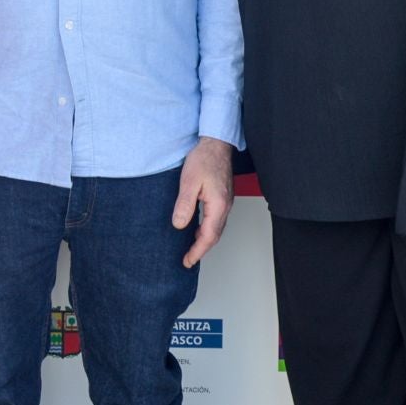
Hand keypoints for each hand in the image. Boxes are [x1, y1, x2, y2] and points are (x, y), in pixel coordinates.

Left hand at [171, 137, 233, 267]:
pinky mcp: (223, 197)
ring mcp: (225, 202)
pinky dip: (207, 229)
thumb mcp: (189, 181)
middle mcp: (225, 206)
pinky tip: (197, 228)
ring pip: (217, 229)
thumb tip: (179, 224)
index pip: (208, 236)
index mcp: (218, 205)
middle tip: (188, 259)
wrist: (216, 144)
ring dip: (205, 241)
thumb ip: (185, 204)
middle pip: (215, 236)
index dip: (197, 251)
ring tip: (191, 248)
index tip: (187, 261)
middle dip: (201, 250)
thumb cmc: (204, 159)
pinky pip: (216, 220)